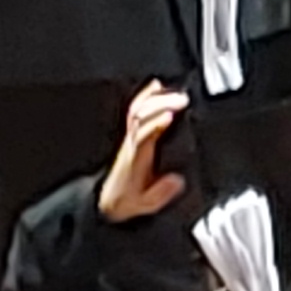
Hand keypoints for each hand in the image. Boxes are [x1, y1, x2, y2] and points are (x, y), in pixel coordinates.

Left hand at [96, 81, 188, 222]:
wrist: (107, 201)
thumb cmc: (127, 200)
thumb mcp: (146, 203)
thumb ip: (161, 192)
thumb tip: (176, 180)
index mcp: (137, 157)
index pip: (145, 134)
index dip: (157, 123)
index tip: (172, 115)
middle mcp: (132, 142)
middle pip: (142, 115)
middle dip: (161, 104)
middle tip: (183, 100)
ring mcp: (130, 137)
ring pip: (138, 110)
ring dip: (156, 98)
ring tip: (175, 92)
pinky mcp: (131, 135)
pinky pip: (135, 110)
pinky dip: (146, 96)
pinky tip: (157, 87)